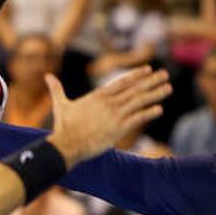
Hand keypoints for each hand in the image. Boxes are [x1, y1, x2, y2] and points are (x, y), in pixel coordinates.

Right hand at [47, 67, 170, 164]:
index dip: (136, 75)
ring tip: (168, 88)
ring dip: (155, 94)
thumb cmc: (63, 126)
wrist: (67, 144)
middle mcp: (109, 103)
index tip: (148, 69)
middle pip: (134, 89)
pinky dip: (148, 113)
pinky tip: (160, 109)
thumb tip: (47, 76)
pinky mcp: (118, 129)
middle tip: (165, 74)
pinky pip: (137, 119)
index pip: (121, 82)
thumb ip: (57, 89)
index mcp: (98, 96)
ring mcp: (115, 115)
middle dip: (151, 81)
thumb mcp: (61, 105)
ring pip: (139, 101)